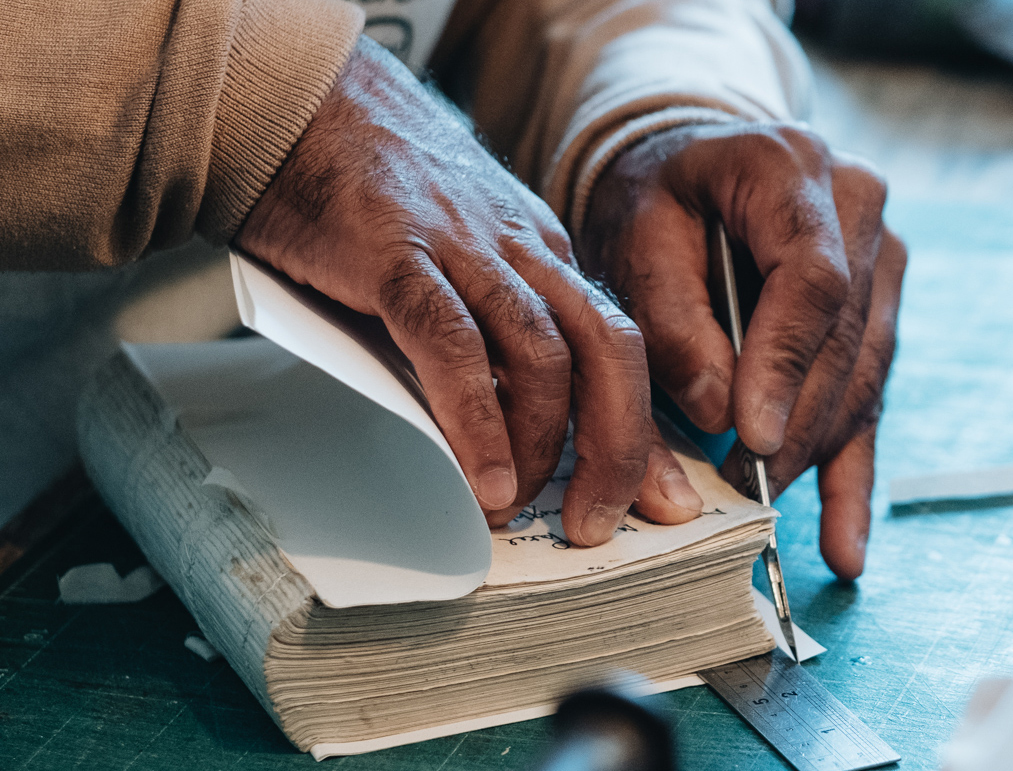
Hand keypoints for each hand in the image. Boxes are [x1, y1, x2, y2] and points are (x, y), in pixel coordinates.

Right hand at [235, 37, 696, 543]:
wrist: (300, 100)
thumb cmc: (370, 187)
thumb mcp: (457, 254)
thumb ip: (485, 328)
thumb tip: (505, 428)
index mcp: (543, 255)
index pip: (619, 348)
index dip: (646, 429)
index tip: (664, 496)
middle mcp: (521, 250)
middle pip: (609, 351)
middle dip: (621, 445)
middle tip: (605, 516)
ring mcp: (464, 249)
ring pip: (545, 354)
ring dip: (548, 442)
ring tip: (532, 505)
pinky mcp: (396, 253)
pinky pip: (452, 344)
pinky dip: (477, 418)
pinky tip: (485, 474)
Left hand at [580, 122, 906, 579]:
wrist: (691, 168)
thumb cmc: (654, 198)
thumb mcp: (633, 237)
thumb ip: (671, 320)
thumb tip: (720, 415)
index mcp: (793, 167)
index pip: (813, 279)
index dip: (786, 363)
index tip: (750, 435)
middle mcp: (858, 205)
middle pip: (846, 336)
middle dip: (797, 423)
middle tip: (746, 490)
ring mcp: (884, 258)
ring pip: (864, 374)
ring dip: (817, 451)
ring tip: (769, 515)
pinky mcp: (884, 311)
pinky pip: (872, 400)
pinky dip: (851, 475)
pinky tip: (845, 549)